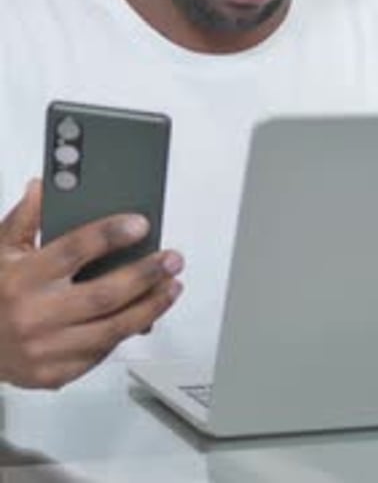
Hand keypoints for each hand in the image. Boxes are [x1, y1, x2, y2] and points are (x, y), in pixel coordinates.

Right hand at [0, 179, 183, 388]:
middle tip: (171, 259)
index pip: (73, 251)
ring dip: (148, 307)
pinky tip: (144, 314)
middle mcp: (34, 315)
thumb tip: (44, 186)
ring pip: (110, 329)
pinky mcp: (54, 375)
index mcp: (21, 278)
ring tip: (171, 287)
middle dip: (144, 275)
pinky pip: (101, 353)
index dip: (110, 236)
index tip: (140, 225)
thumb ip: (24, 218)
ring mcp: (45, 350)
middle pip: (102, 295)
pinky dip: (125, 332)